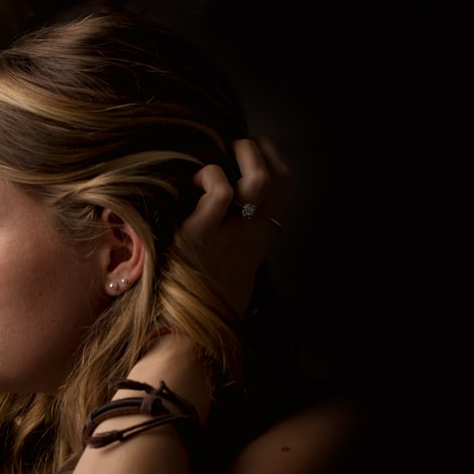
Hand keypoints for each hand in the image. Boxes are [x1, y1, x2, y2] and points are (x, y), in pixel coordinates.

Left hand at [179, 136, 289, 316]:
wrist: (189, 328)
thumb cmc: (205, 296)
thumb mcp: (233, 266)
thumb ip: (238, 238)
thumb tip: (228, 211)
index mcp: (260, 238)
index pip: (284, 190)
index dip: (275, 162)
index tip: (258, 150)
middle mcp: (252, 234)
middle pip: (278, 180)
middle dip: (260, 152)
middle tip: (236, 145)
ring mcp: (231, 234)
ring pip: (258, 180)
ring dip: (241, 157)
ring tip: (218, 156)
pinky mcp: (202, 233)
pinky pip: (220, 191)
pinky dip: (209, 175)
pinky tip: (192, 182)